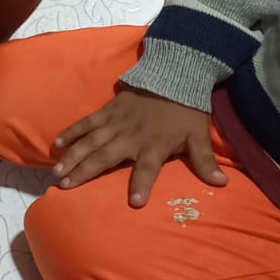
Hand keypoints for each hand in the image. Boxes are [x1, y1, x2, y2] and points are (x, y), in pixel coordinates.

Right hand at [54, 89, 225, 206]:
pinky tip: (56, 146)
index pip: (148, 169)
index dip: (142, 185)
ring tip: (57, 172)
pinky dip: (70, 133)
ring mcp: (115, 123)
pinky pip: (85, 123)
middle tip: (65, 186)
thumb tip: (222, 184)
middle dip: (85, 171)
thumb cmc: (186, 111)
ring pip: (89, 141)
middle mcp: (130, 136)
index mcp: (154, 145)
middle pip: (105, 156)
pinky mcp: (106, 111)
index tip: (135, 203)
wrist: (173, 76)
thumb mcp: (199, 137)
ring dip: (72, 157)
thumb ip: (205, 162)